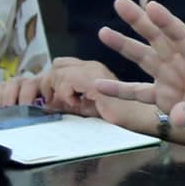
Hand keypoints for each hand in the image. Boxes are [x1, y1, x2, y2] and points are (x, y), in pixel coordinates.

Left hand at [0, 58, 116, 114]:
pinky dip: (66, 93)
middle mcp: (92, 66)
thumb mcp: (84, 107)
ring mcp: (94, 70)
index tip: (49, 98)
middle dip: (49, 84)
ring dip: (57, 90)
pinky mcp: (95, 79)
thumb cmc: (115, 117)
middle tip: (53, 101)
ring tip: (70, 103)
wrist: (137, 120)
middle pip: (57, 65)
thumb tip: (47, 102)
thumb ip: (67, 101)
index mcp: (90, 71)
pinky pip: (68, 78)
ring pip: (59, 70)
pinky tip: (77, 103)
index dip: (51, 81)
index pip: (61, 65)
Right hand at [93, 0, 184, 147]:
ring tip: (103, 31)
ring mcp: (170, 80)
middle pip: (158, 39)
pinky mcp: (162, 97)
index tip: (151, 6)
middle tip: (120, 2)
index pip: (183, 37)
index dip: (168, 22)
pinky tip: (100, 85)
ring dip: (125, 46)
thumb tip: (175, 116)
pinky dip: (119, 90)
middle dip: (140, 21)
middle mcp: (182, 65)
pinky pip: (138, 92)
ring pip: (144, 58)